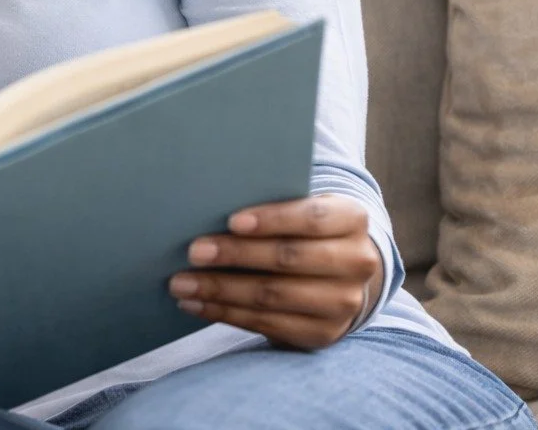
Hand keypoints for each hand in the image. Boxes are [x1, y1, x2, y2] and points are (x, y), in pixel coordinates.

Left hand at [167, 194, 382, 350]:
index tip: (231, 221)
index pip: (312, 217)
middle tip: (193, 252)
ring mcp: (343, 303)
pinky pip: (266, 324)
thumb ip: (272, 204)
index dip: (272, 219)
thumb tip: (208, 204)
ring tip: (181, 283)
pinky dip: (225, 313)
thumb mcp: (302, 209)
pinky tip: (196, 303)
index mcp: (351, 219)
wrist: (339, 275)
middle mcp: (357, 262)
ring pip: (273, 296)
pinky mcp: (322, 333)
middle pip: (288, 259)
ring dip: (220, 290)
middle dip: (235, 255)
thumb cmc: (303, 230)